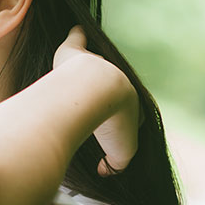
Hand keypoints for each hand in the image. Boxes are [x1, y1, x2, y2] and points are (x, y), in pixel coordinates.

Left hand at [53, 25, 139, 175]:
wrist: (97, 91)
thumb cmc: (110, 121)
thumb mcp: (122, 152)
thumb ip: (117, 164)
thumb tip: (104, 170)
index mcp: (130, 100)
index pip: (130, 109)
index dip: (123, 121)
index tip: (113, 131)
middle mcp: (114, 78)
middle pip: (112, 85)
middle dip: (106, 95)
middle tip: (96, 108)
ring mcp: (95, 63)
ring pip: (94, 66)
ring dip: (90, 72)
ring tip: (81, 83)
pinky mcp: (74, 52)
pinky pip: (77, 38)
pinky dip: (76, 36)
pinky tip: (74, 34)